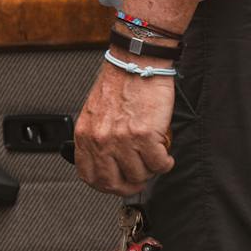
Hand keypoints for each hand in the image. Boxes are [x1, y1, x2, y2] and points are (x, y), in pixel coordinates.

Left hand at [74, 60, 175, 194]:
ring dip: (150, 171)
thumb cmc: (119, 85)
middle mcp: (101, 140)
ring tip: (154, 159)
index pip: (89, 176)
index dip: (106, 186)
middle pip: (113, 183)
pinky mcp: (144, 135)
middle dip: (129, 186)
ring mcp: (122, 139)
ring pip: (139, 175)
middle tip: (140, 179)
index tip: (118, 184)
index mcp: (85, 136)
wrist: (136, 64)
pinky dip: (165, 163)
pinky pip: (158, 164)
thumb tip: (107, 163)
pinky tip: (165, 154)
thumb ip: (96, 139)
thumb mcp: (95, 115)